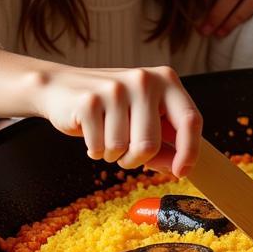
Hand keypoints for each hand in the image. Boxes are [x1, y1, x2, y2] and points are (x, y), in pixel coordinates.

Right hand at [30, 63, 201, 175]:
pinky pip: (100, 147)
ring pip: (123, 149)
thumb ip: (165, 141)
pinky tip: (92, 131)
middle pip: (150, 145)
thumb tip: (179, 169)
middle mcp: (144, 80)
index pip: (190, 119)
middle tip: (125, 150)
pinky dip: (96, 150)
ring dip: (114, 155)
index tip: (182, 172)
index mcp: (166, 80)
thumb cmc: (111, 107)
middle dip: (137, 160)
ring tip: (106, 135)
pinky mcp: (89, 101)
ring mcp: (116, 89)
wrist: (62, 87)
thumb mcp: (144, 117)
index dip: (189, 151)